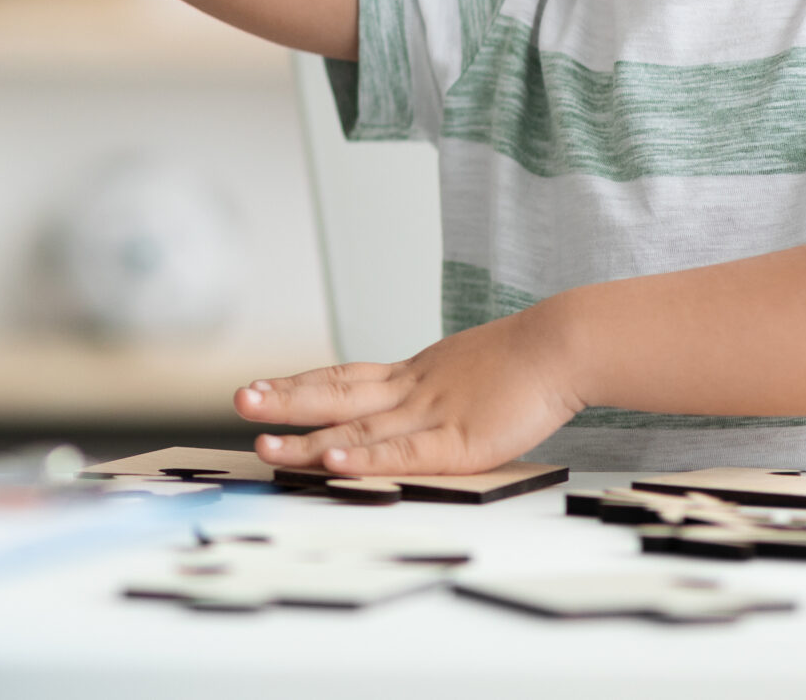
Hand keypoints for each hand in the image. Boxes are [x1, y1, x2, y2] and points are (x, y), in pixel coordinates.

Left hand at [233, 305, 586, 475]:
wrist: (564, 346)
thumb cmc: (525, 363)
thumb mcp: (465, 373)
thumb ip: (435, 391)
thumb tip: (412, 404)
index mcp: (412, 375)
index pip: (343, 378)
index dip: (298, 385)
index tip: (258, 388)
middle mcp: (410, 391)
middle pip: (336, 395)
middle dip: (284, 401)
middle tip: (241, 402)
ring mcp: (430, 414)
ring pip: (357, 427)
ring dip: (307, 437)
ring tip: (265, 444)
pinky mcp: (458, 441)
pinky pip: (402, 451)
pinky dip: (365, 456)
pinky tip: (333, 459)